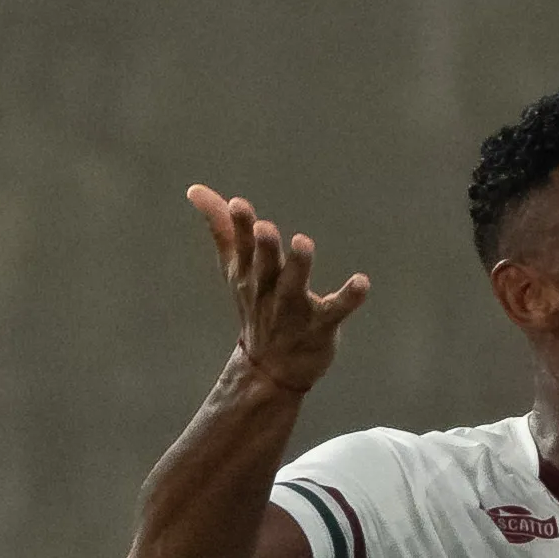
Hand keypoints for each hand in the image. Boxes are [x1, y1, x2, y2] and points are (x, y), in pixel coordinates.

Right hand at [187, 184, 369, 393]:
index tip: (239, 205)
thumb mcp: (235, 268)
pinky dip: (349, 297)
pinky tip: (362, 282)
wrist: (270, 368)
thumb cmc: (256, 306)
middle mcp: (268, 290)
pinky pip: (336, 310)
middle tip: (265, 227)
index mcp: (248, 274)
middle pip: (264, 266)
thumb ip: (222, 228)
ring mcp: (294, 309)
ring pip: (294, 286)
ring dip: (298, 265)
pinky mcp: (321, 325)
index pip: (241, 247)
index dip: (239, 226)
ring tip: (303, 242)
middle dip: (264, 247)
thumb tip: (196, 190)